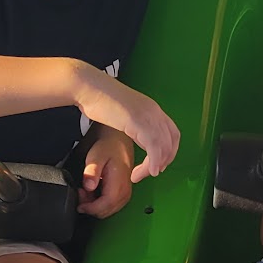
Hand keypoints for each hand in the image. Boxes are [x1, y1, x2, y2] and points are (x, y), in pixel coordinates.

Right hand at [73, 66, 179, 181]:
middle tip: (151, 172)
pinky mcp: (138, 122)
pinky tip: (147, 171)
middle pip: (172, 141)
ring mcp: (148, 116)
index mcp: (152, 108)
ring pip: (163, 147)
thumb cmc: (100, 100)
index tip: (158, 162)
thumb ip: (137, 124)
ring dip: (155, 166)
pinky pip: (154, 148)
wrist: (89, 88)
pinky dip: (153, 163)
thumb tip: (140, 137)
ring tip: (140, 175)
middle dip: (164, 160)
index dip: (169, 151)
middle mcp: (154, 111)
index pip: (173, 133)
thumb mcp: (125, 113)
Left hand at [78, 128, 134, 217]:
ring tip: (86, 190)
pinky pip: (110, 205)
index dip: (90, 208)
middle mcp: (125, 192)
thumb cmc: (108, 148)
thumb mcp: (96, 156)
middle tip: (81, 192)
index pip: (105, 207)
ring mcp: (125, 194)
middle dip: (90, 207)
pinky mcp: (123, 194)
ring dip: (94, 205)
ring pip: (107, 211)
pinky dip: (99, 202)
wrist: (118, 142)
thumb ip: (92, 172)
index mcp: (119, 185)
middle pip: (106, 212)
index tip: (79, 203)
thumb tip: (89, 186)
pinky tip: (93, 191)